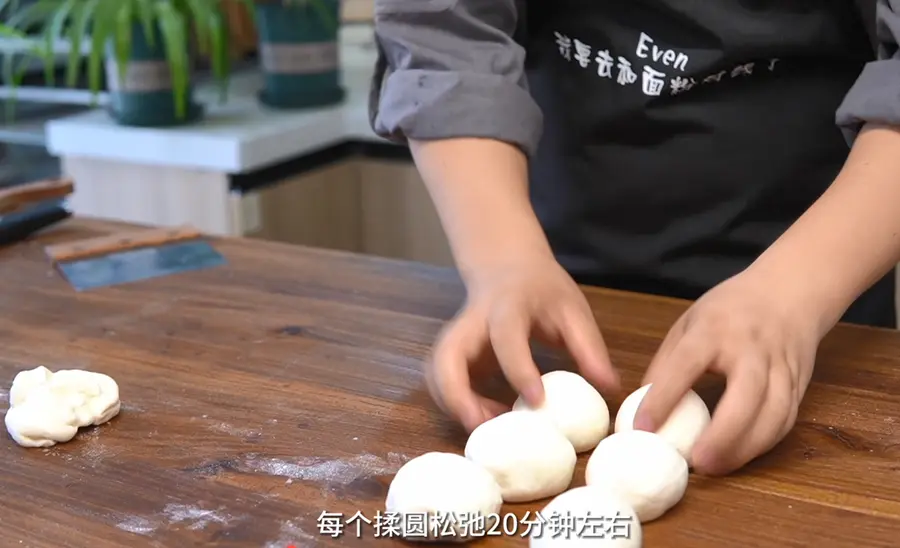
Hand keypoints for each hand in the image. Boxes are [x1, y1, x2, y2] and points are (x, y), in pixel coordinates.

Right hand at [426, 255, 619, 431]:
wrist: (508, 268)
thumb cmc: (543, 290)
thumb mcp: (573, 310)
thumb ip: (589, 347)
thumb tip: (609, 387)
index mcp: (507, 306)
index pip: (506, 336)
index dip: (518, 369)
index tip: (537, 401)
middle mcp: (472, 322)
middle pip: (446, 357)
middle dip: (456, 395)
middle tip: (481, 426)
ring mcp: (456, 338)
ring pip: (438, 373)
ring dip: (453, 404)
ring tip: (487, 426)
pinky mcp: (453, 354)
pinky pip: (443, 382)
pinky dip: (456, 404)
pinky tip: (487, 417)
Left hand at [635, 270, 821, 474]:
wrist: (790, 292)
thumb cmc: (730, 309)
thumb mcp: (689, 323)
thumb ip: (667, 363)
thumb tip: (642, 407)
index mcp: (714, 329)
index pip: (686, 365)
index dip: (663, 397)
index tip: (643, 427)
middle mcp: (752, 348)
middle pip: (745, 395)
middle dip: (722, 434)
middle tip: (697, 463)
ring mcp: (781, 367)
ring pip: (774, 415)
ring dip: (746, 448)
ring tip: (715, 468)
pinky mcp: (799, 384)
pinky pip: (786, 420)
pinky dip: (764, 444)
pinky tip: (741, 456)